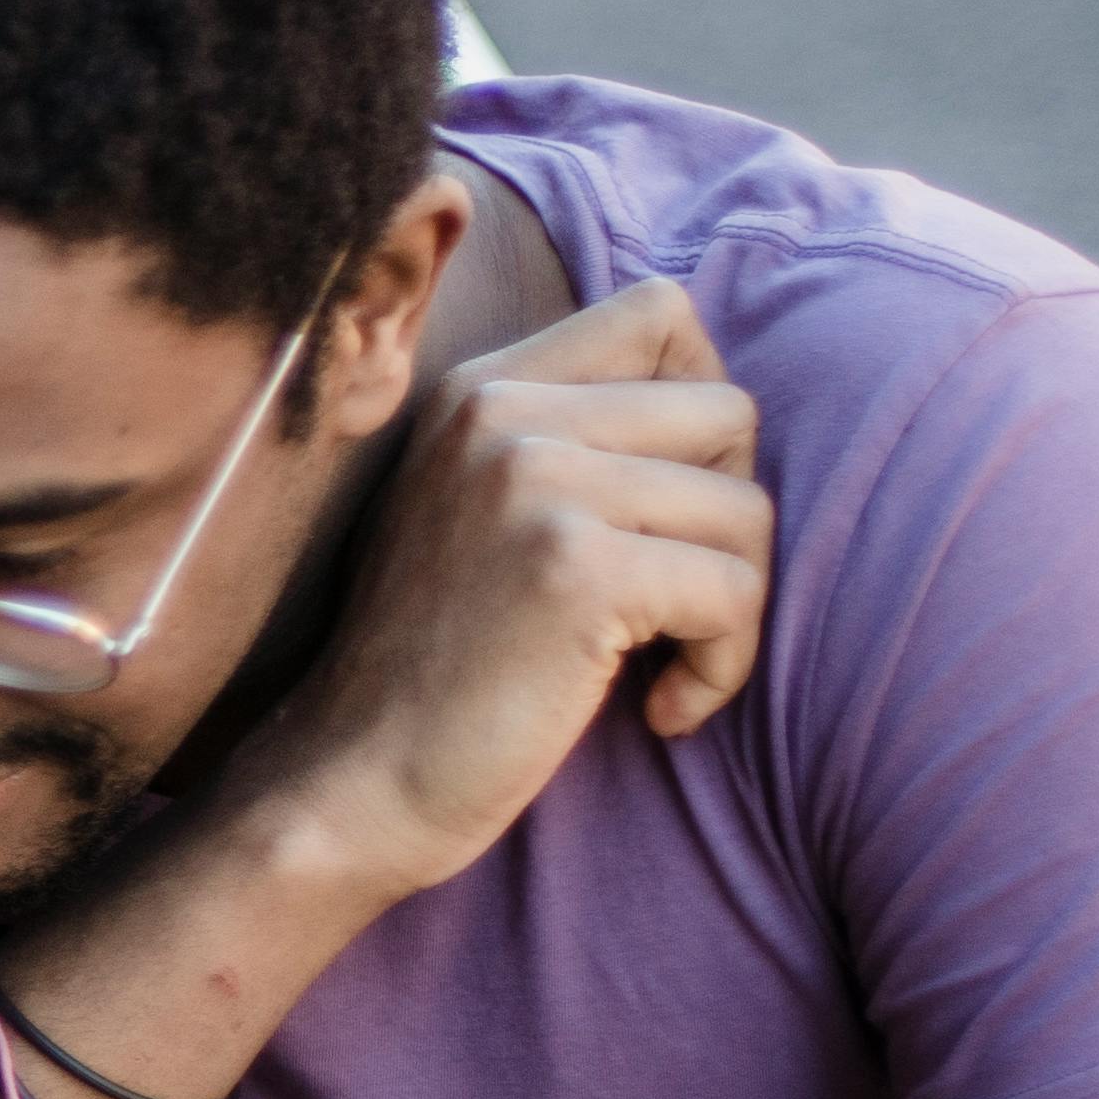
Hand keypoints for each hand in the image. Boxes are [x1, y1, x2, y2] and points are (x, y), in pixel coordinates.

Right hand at [245, 279, 770, 902]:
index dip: (701, 403)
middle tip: (672, 600)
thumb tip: (725, 403)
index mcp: (479, 389)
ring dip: (734, 604)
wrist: (352, 785)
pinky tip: (661, 708)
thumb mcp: (478, 511)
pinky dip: (724, 667)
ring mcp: (534, 482)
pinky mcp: (575, 567)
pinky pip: (736, 593)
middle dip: (730, 518)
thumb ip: (565, 439)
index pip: (660, 312)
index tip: (666, 506)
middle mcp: (501, 413)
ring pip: (745, 507)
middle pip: (727, 409)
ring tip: (662, 663)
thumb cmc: (436, 668)